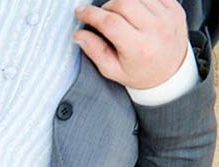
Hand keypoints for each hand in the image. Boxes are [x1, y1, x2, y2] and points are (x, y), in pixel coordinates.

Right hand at [74, 0, 188, 88]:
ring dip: (122, 2)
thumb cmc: (141, 72)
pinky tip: (134, 10)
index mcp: (139, 48)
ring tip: (119, 14)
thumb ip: (95, 51)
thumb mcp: (113, 70)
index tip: (81, 12)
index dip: (91, 14)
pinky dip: (137, 0)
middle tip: (103, 16)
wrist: (172, 72)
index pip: (110, 22)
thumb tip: (79, 35)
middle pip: (123, 3)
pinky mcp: (175, 8)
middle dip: (106, 7)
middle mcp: (156, 30)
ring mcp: (168, 16)